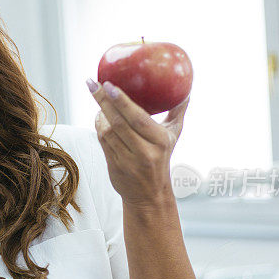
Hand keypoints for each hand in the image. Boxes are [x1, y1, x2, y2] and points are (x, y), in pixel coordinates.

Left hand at [87, 79, 188, 205]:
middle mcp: (144, 152)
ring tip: (98, 100)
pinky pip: (102, 142)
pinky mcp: (114, 167)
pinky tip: (99, 116)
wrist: (149, 194)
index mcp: (160, 141)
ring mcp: (127, 161)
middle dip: (103, 101)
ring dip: (99, 114)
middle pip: (119, 122)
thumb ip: (177, 113)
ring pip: (107, 132)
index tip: (109, 85)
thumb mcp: (173, 137)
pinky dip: (98, 127)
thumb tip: (185, 92)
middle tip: (93, 84)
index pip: (138, 118)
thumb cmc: (161, 158)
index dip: (121, 101)